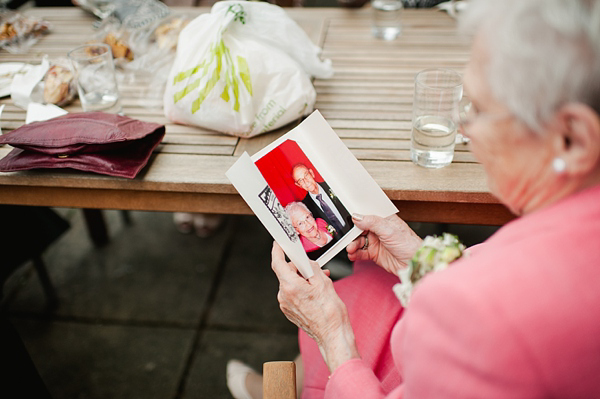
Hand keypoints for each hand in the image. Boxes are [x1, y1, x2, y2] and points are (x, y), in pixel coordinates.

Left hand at [271, 242, 358, 371]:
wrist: (332, 334)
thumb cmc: (330, 313)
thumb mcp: (323, 282)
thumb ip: (311, 267)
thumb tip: (306, 262)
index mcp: (290, 286)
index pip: (277, 263)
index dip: (277, 250)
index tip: (278, 244)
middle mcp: (284, 296)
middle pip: (286, 273)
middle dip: (299, 268)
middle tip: (315, 269)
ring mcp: (286, 305)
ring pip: (291, 283)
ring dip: (303, 279)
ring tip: (320, 284)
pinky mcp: (290, 311)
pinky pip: (293, 293)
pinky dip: (302, 289)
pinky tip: (315, 292)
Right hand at [347, 214, 422, 275]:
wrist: (414, 263)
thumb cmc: (409, 244)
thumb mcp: (389, 230)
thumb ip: (372, 222)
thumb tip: (357, 217)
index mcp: (383, 220)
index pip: (366, 215)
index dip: (356, 218)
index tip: (347, 221)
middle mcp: (378, 230)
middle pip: (359, 229)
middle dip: (352, 235)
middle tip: (347, 239)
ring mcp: (376, 242)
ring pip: (358, 241)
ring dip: (352, 245)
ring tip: (351, 249)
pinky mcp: (374, 254)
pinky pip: (361, 252)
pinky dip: (355, 254)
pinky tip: (353, 255)